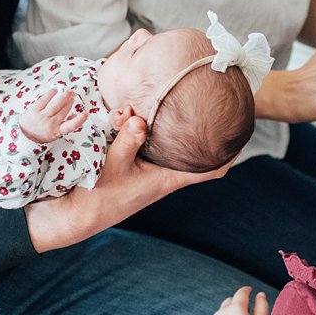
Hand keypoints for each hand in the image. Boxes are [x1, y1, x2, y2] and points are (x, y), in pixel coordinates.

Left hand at [18, 87, 88, 143]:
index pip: (70, 126)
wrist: (24, 135)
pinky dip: (51, 94)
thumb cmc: (41, 133)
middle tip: (72, 95)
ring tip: (68, 91)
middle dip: (69, 102)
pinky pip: (44, 100)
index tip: (85, 113)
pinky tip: (55, 90)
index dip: (79, 120)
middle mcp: (49, 125)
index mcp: (56, 132)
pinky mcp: (33, 110)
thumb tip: (75, 115)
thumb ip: (65, 125)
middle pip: (63, 111)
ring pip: (55, 105)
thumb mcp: (55, 134)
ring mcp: (41, 117)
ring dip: (63, 96)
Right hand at [25, 115, 230, 251]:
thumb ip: (127, 141)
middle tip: (214, 104)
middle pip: (193, 152)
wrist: (73, 215)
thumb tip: (138, 116)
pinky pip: (149, 142)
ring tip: (185, 99)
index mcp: (167, 178)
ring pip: (171, 144)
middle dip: (203, 131)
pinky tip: (144, 110)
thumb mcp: (112, 166)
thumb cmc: (97, 197)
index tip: (243, 132)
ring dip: (175, 126)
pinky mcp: (132, 164)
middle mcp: (162, 173)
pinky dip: (151, 127)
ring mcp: (148, 169)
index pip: (210, 169)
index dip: (230, 154)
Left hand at [202, 286, 270, 314]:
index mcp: (236, 308)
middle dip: (236, 304)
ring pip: (220, 314)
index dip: (246, 291)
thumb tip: (260, 294)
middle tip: (244, 313)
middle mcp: (221, 313)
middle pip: (229, 302)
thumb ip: (262, 306)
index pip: (241, 293)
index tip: (249, 291)